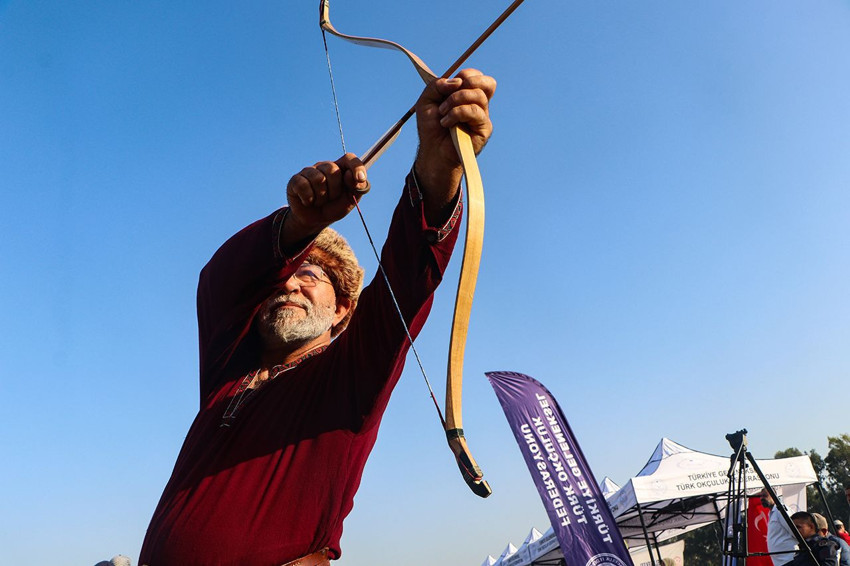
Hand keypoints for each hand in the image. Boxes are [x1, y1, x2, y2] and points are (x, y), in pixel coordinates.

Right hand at [284, 153, 368, 240]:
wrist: (316, 221)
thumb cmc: (334, 207)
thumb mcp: (350, 200)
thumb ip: (358, 188)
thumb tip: (352, 176)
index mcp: (340, 169)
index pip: (349, 158)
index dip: (356, 166)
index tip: (360, 179)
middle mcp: (324, 166)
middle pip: (332, 170)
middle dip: (334, 190)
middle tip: (331, 198)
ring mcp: (309, 172)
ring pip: (317, 178)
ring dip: (321, 197)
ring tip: (319, 201)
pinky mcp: (295, 180)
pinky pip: (303, 185)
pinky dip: (308, 198)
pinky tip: (308, 201)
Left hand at [414, 69, 495, 200]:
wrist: (432, 150)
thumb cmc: (431, 127)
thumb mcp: (426, 100)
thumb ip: (437, 85)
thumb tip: (457, 81)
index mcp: (467, 95)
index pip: (476, 76)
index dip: (465, 75)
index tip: (448, 87)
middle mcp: (478, 105)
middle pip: (488, 83)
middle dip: (469, 81)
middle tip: (452, 93)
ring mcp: (482, 117)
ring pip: (478, 96)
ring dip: (455, 100)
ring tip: (442, 113)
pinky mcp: (484, 129)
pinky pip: (475, 112)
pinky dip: (457, 113)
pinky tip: (446, 123)